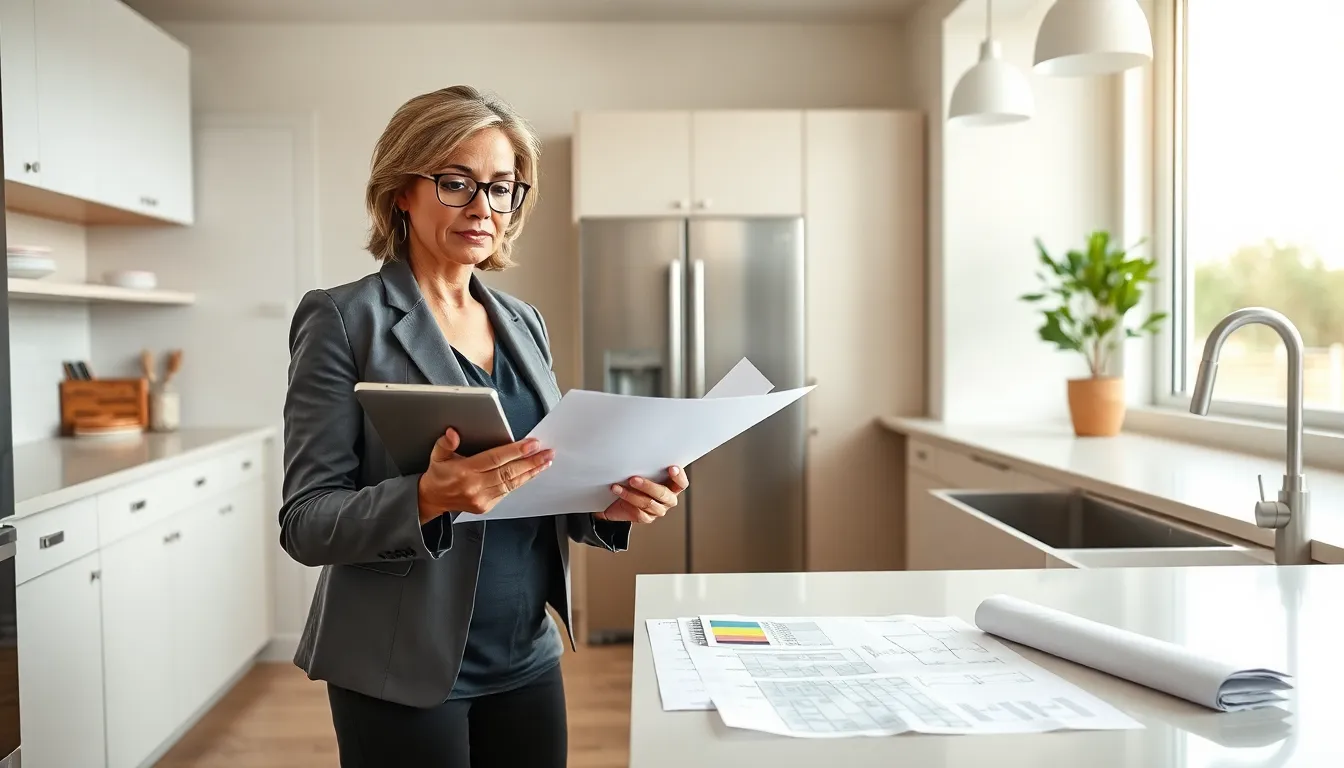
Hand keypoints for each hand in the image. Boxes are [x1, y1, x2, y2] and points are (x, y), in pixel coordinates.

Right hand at [416, 428, 553, 522]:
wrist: (432, 499)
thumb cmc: (438, 475)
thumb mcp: (436, 455)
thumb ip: (445, 443)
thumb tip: (452, 432)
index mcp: (464, 471)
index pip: (495, 459)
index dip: (515, 451)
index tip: (532, 444)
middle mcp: (475, 486)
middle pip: (508, 472)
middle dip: (531, 461)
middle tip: (547, 452)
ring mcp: (482, 498)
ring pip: (512, 483)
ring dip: (531, 472)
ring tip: (545, 461)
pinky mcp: (486, 506)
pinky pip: (508, 492)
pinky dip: (522, 481)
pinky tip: (532, 472)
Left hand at [596, 466, 688, 523]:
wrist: (617, 500)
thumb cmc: (633, 481)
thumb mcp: (642, 471)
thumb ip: (647, 467)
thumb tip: (640, 455)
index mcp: (672, 486)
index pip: (681, 483)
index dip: (679, 476)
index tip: (671, 468)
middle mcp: (668, 499)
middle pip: (664, 494)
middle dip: (648, 486)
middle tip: (633, 479)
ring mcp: (658, 510)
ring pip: (649, 503)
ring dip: (632, 495)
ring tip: (618, 487)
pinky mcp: (646, 517)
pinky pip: (639, 513)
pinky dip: (627, 503)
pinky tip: (619, 494)